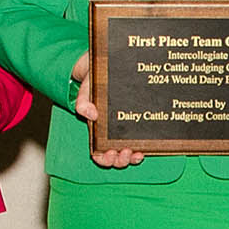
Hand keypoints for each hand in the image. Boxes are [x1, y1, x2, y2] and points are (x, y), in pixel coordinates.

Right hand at [72, 51, 144, 168]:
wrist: (104, 67)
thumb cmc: (94, 80)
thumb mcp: (86, 87)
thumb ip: (83, 100)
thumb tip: (90, 114)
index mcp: (97, 129)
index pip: (97, 152)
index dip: (103, 158)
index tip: (109, 153)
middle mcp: (111, 133)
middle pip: (114, 156)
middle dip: (120, 160)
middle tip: (125, 153)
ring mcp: (124, 131)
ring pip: (127, 153)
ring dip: (131, 158)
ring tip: (136, 154)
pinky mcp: (135, 125)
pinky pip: (138, 142)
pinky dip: (142, 149)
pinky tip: (145, 148)